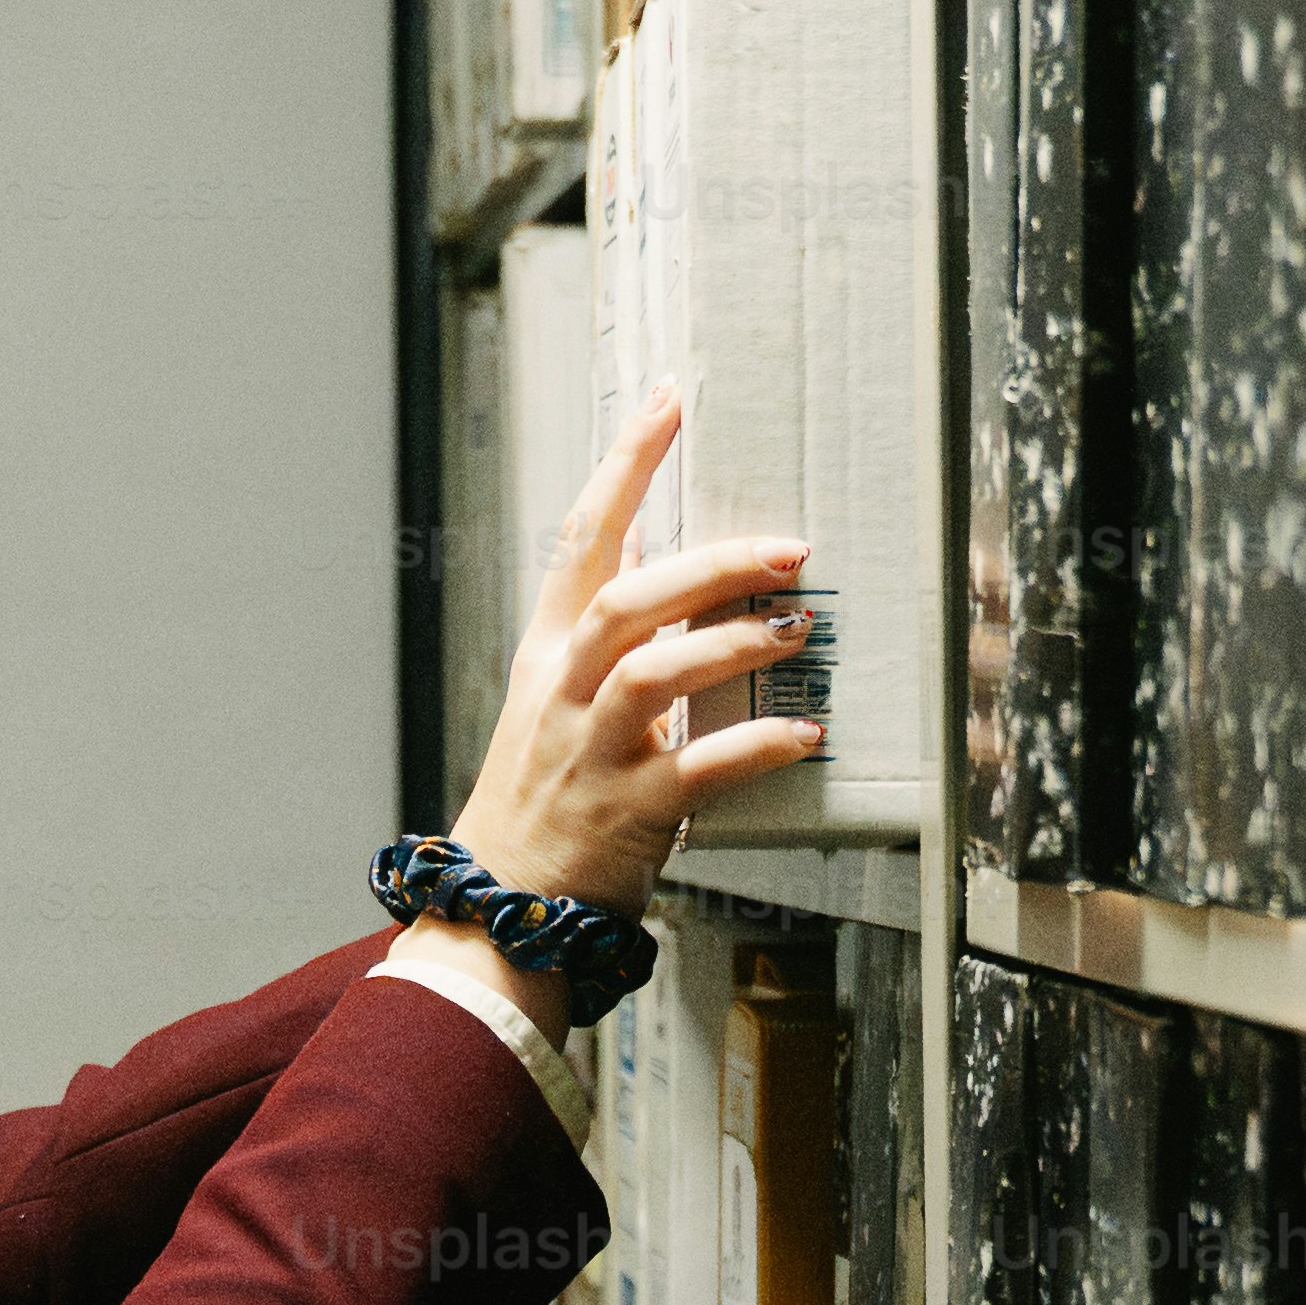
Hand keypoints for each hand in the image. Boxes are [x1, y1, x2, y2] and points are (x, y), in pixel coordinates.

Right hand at [454, 384, 822, 918]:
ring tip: (799, 625)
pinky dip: (754, 745)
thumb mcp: (556, 693)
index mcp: (549, 653)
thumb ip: (597, 618)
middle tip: (788, 548)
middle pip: (627, 599)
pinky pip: (698, 769)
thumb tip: (638, 532)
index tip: (667, 402)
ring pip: (654, 673)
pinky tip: (804, 732)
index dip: (624, 466)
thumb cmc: (545, 790)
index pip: (582, 539)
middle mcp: (565, 692)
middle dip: (709, 565)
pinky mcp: (628, 811)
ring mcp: (593, 751)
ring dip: (730, 642)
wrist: (501, 902)